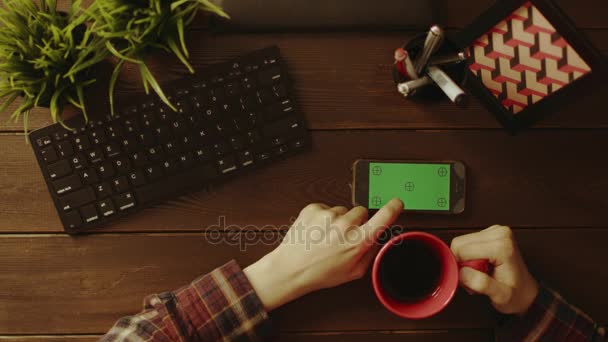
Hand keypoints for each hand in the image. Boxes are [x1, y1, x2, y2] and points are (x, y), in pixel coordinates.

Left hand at [244, 199, 403, 310]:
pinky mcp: (313, 208)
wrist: (290, 268)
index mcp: (358, 242)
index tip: (397, 202)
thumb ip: (370, 254)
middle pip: (361, 211)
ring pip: (342, 210)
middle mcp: (344, 225)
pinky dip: (322, 217)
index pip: (383, 217)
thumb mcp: (353, 272)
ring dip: (337, 220)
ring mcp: (328, 215)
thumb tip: (379, 239)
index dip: (393, 208)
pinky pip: (326, 208)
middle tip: (343, 236)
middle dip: (356, 221)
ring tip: (325, 237)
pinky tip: (316, 231)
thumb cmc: (319, 272)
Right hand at [450, 225, 538, 314]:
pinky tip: (481, 264)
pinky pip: (467, 242)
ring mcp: (495, 231)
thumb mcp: (501, 296)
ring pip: (461, 242)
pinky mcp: (490, 232)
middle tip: (476, 275)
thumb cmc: (516, 293)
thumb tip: (462, 272)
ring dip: (466, 259)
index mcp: (501, 246)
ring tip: (480, 271)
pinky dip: (469, 255)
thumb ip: (482, 284)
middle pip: (460, 243)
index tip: (472, 278)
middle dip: (463, 262)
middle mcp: (499, 234)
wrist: (526, 290)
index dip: (461, 267)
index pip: (462, 250)